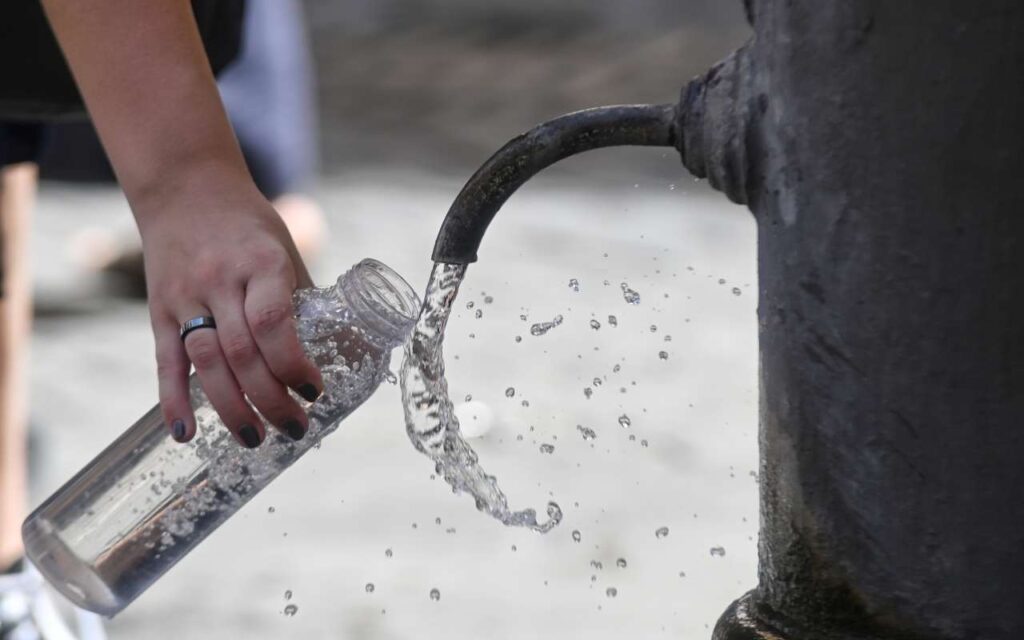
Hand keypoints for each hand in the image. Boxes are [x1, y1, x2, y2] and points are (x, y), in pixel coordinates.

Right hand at [138, 174, 323, 447]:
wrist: (185, 188)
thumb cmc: (247, 224)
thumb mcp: (283, 250)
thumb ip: (299, 298)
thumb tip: (339, 346)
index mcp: (261, 264)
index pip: (273, 323)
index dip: (293, 364)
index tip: (314, 390)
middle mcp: (220, 282)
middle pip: (242, 352)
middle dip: (270, 398)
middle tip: (295, 428)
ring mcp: (186, 297)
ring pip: (205, 362)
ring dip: (231, 408)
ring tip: (254, 439)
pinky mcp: (159, 309)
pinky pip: (165, 360)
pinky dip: (173, 400)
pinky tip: (185, 434)